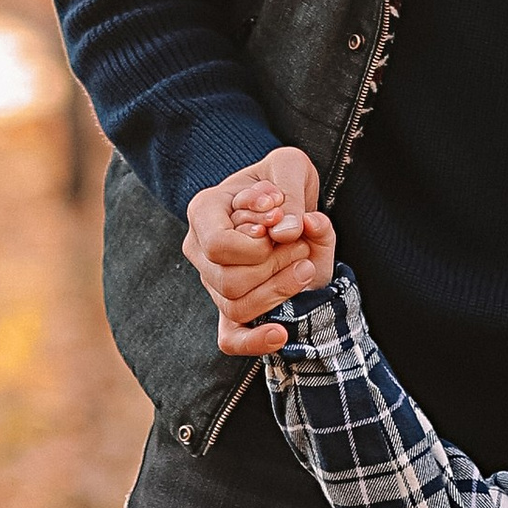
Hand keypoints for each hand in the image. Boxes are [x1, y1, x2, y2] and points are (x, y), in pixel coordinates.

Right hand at [183, 145, 333, 358]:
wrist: (290, 205)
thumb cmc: (284, 181)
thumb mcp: (291, 166)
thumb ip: (290, 191)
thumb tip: (287, 231)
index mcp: (204, 211)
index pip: (219, 245)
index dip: (257, 243)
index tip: (280, 219)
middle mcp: (200, 250)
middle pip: (228, 280)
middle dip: (275, 266)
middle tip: (302, 244)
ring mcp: (212, 281)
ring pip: (235, 307)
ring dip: (278, 292)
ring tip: (307, 266)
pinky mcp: (231, 306)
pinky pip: (230, 337)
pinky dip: (254, 341)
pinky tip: (281, 334)